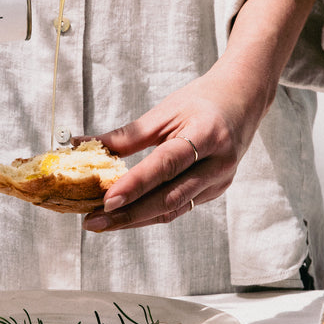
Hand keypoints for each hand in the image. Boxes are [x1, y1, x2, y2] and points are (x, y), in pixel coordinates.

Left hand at [82, 0, 319, 231]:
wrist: (244, 101)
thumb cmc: (201, 101)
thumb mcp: (163, 112)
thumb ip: (125, 136)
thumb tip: (80, 145)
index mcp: (206, 135)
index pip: (166, 165)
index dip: (136, 185)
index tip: (106, 200)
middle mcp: (218, 164)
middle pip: (169, 197)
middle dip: (128, 214)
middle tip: (92, 221)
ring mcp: (220, 182)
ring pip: (173, 210)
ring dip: (135, 219)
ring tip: (102, 222)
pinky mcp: (216, 192)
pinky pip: (179, 208)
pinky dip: (150, 214)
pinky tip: (126, 216)